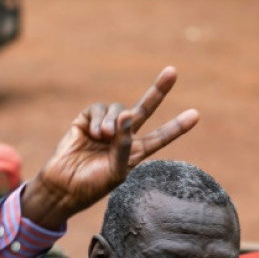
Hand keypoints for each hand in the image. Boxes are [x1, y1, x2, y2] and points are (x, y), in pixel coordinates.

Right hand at [22, 66, 198, 228]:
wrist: (64, 186)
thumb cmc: (92, 185)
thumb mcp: (116, 171)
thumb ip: (125, 146)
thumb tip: (126, 115)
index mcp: (135, 152)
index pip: (160, 137)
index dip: (177, 127)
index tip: (195, 115)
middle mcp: (123, 136)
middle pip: (145, 109)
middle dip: (158, 90)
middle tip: (172, 71)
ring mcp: (105, 127)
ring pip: (118, 108)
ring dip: (114, 120)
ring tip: (104, 136)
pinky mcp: (86, 121)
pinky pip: (99, 109)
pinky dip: (99, 119)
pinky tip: (93, 133)